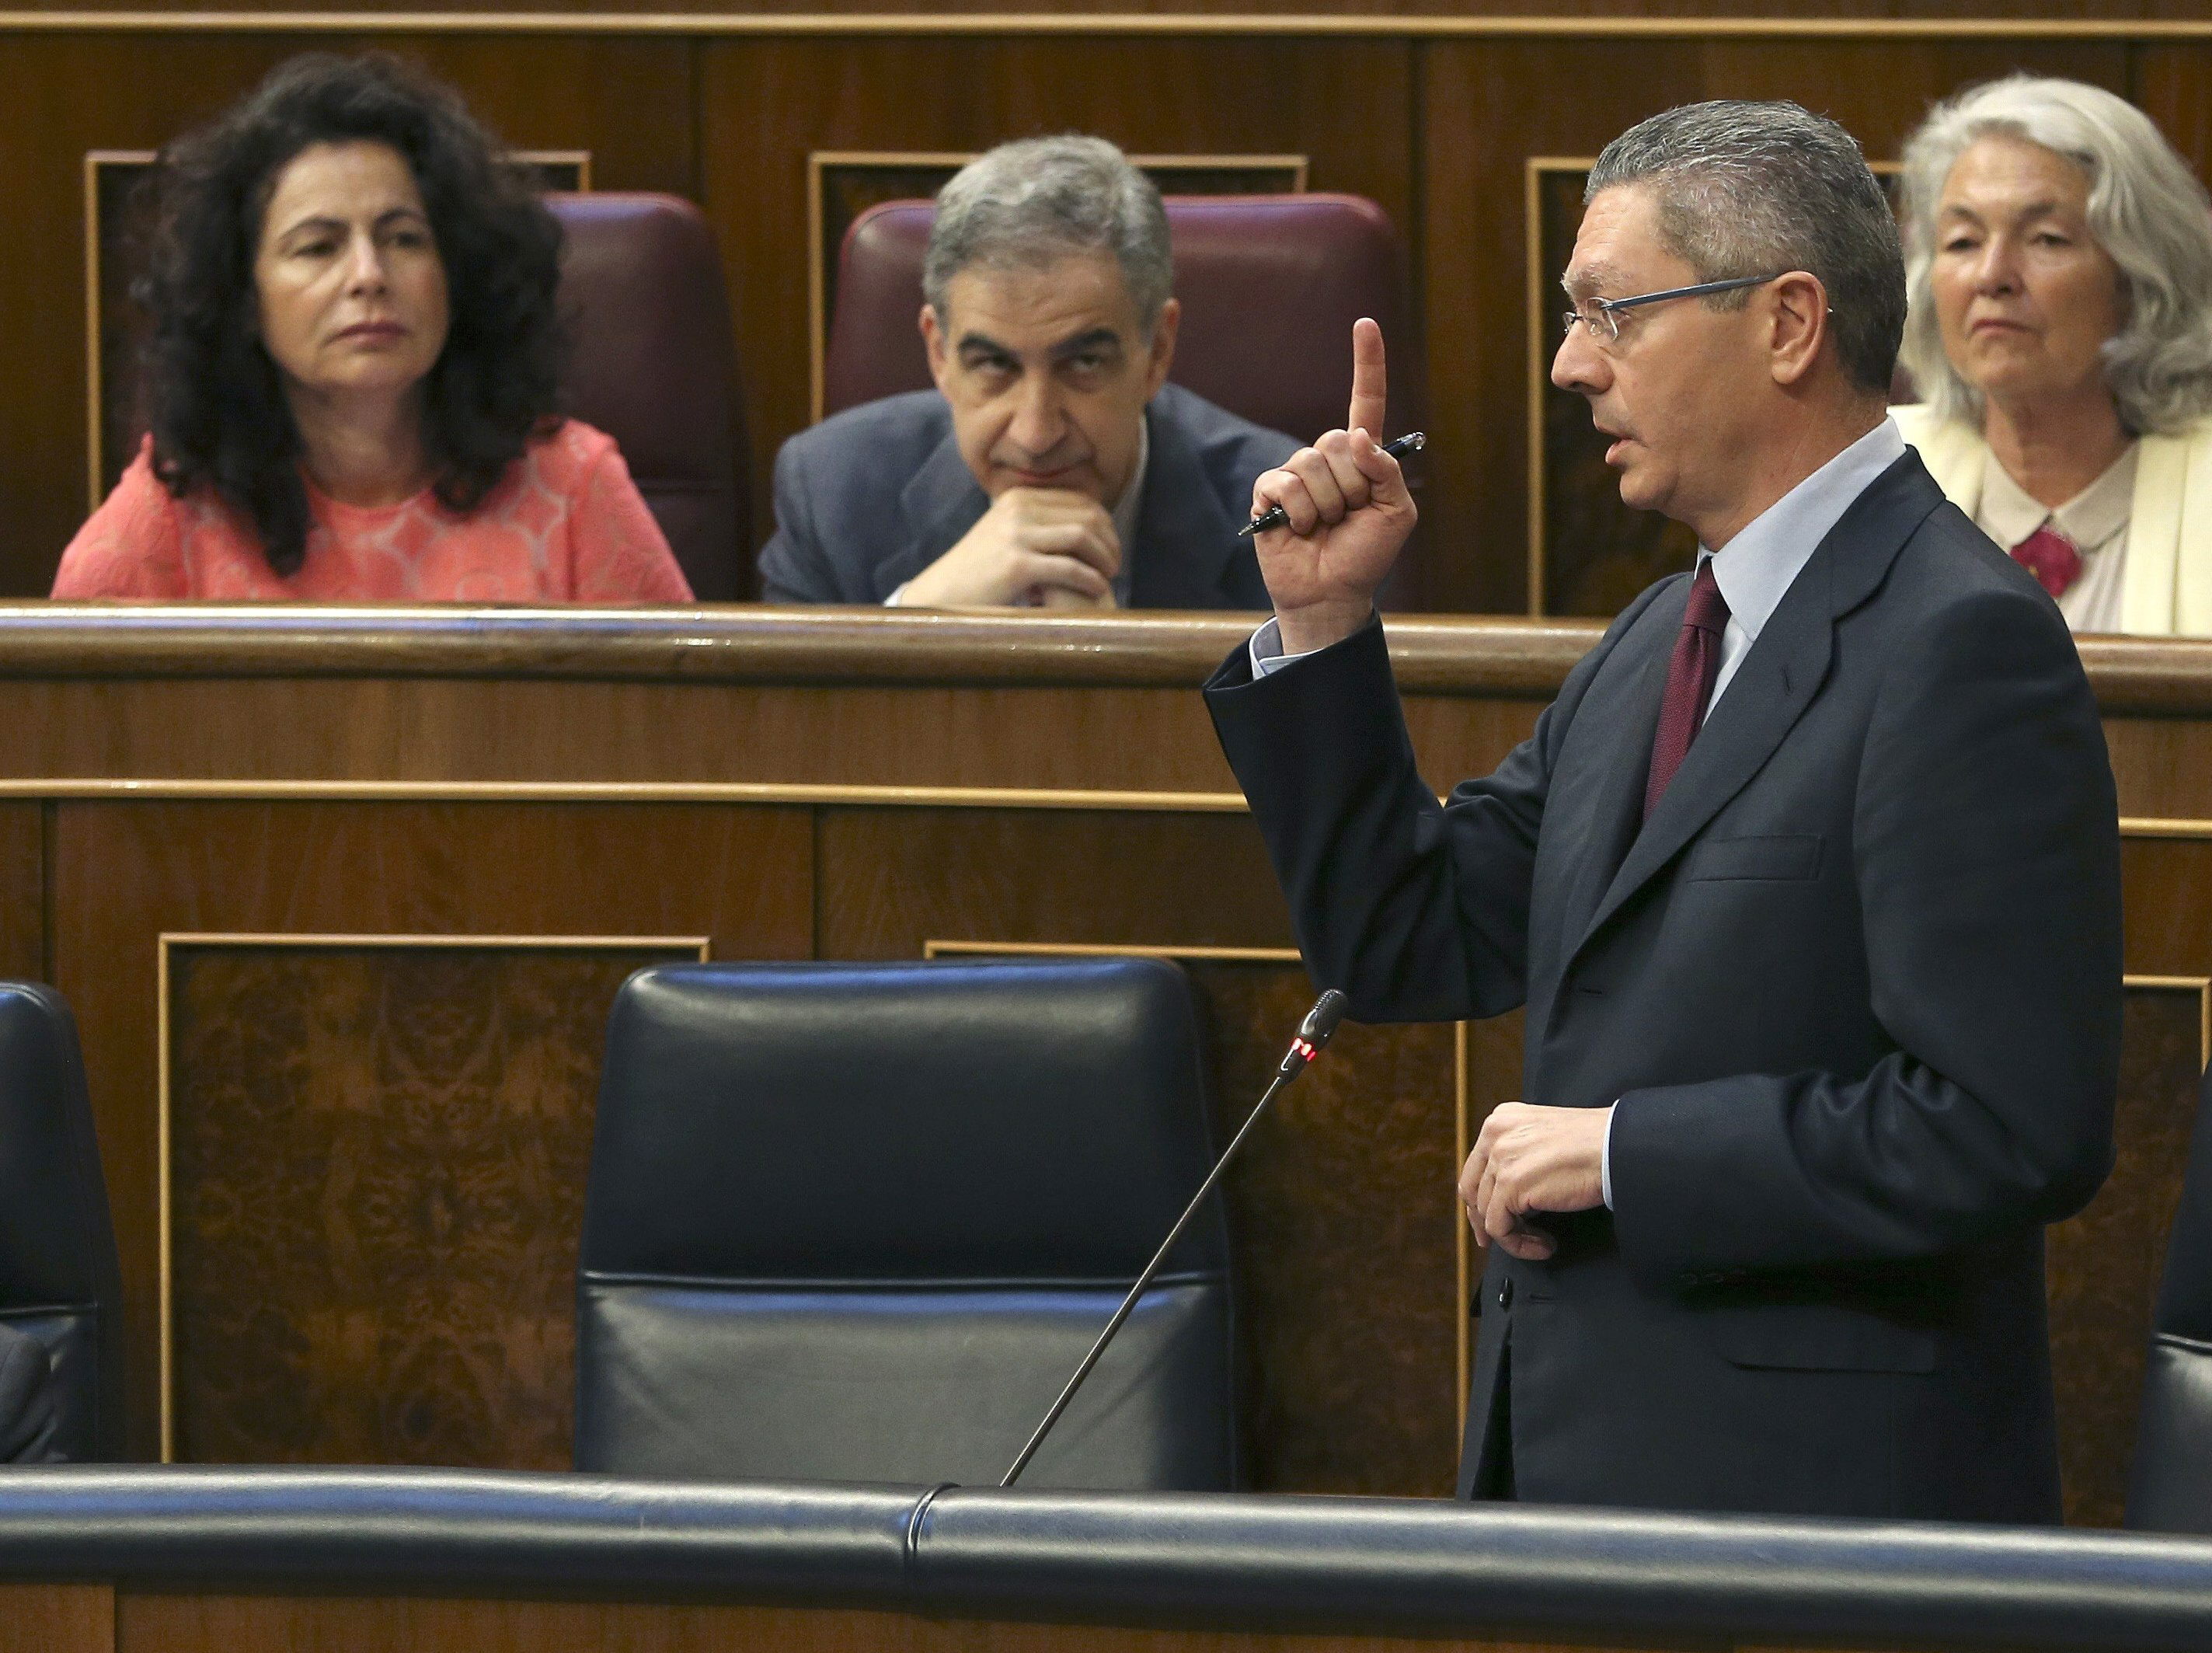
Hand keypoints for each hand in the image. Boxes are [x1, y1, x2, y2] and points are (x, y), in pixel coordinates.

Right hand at [901, 488, 1120, 608]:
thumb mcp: (1006, 534)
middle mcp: (1018, 509)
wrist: (944, 594)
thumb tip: (1078, 523)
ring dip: (1104, 558)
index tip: (1111, 546)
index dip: (1105, 523)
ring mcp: (1017, 535)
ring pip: (1081, 536)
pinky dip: (1090, 579)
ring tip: (1110, 576)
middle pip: (1086, 515)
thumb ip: (1037, 524)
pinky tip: (1099, 589)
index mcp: (1019, 497)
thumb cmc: (980, 572)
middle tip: (1115, 564)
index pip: (1079, 500)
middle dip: (1109, 540)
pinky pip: (1069, 567)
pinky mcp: (1017, 565)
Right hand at [1251, 317, 1416, 652]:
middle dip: (1351, 485)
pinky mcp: (1269, 494)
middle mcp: (1328, 459)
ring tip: (1324, 527)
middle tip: (1349, 516)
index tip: (1365, 323)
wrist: (1331, 594)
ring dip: (1326, 504)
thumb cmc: (1366, 555)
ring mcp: (1295, 474)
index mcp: (1362, 458)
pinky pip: (1285, 485)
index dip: (1367, 364)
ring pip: (1312, 465)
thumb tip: (1357, 437)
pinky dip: (1298, 513)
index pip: (1365, 401)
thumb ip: (1387, 471)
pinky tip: (1298, 530)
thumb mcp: (1397, 513)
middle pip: (1337, 441)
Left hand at [1458, 1102, 1609, 1260]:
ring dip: (1511, 1234)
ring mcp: (1501, 1159)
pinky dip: (1519, 1244)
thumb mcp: (1543, 1137)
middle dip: (1483, 1221)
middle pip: (1472, 1189)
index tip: (1489, 1219)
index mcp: (1501, 1120)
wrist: (1615, 1147)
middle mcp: (1495, 1134)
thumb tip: (1505, 1193)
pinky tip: (1544, 1244)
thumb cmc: (1593, 1144)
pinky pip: (1501, 1228)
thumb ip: (1519, 1154)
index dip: (1480, 1199)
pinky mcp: (1512, 1185)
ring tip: (1539, 1240)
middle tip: (1499, 1239)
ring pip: (1486, 1212)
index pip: (1476, 1167)